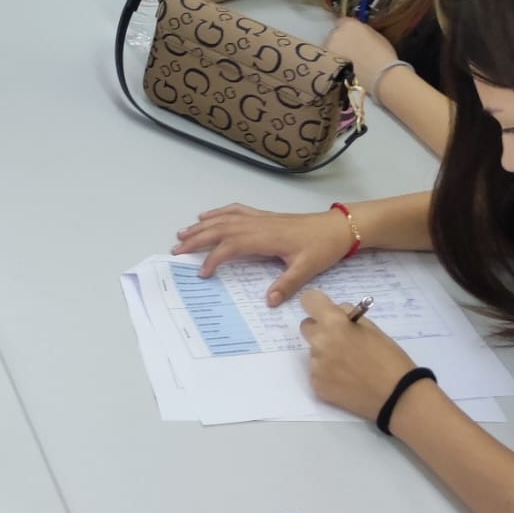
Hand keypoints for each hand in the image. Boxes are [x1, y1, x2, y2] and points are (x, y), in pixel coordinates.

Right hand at [176, 203, 354, 303]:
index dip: (213, 258)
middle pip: (220, 229)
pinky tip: (208, 215)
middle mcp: (258, 225)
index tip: (202, 273)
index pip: (230, 246)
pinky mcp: (264, 216)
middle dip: (196, 238)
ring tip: (182, 232)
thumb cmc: (322, 247)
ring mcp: (259, 218)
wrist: (337, 227)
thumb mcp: (307, 269)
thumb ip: (286, 284)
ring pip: (224, 219)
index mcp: (265, 238)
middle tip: (176, 249)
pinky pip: (236, 210)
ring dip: (202, 225)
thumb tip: (267, 301)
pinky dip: (218, 212)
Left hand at [298, 288, 420, 421]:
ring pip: (314, 352)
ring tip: (350, 366)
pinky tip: (347, 381)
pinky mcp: (316, 385)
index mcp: (333, 323)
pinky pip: (317, 372)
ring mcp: (316, 365)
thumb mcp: (372, 328)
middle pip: (307, 327)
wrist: (397, 396)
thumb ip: (349, 317)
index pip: (309, 300)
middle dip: (320, 330)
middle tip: (341, 341)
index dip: (317, 304)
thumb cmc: (389, 358)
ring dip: (326, 354)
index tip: (324, 311)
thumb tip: (336, 312)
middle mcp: (319, 342)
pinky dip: (328, 374)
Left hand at [325, 17, 397, 86]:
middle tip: (350, 48)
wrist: (378, 74)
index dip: (347, 28)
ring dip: (336, 49)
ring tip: (346, 58)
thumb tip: (357, 32)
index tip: (352, 34)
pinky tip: (342, 65)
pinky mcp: (326, 61)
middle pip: (335, 33)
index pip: (343, 21)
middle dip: (341, 38)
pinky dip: (333, 59)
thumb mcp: (375, 35)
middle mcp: (336, 32)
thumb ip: (362, 30)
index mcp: (349, 24)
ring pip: (331, 45)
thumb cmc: (382, 53)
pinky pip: (328, 56)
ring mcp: (330, 46)